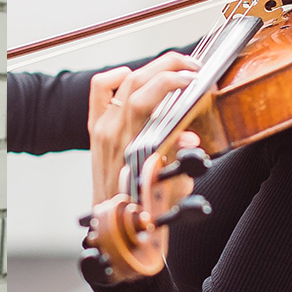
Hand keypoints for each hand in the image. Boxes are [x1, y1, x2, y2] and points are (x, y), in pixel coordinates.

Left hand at [88, 52, 199, 203]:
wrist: (116, 225)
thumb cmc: (144, 209)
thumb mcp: (172, 189)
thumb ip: (182, 162)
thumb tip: (189, 136)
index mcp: (133, 145)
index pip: (148, 98)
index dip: (173, 81)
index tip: (195, 79)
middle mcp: (114, 132)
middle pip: (138, 81)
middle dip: (168, 65)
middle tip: (192, 66)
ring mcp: (103, 128)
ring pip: (124, 81)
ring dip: (152, 68)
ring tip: (174, 69)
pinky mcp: (96, 128)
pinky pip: (100, 90)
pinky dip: (116, 76)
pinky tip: (133, 77)